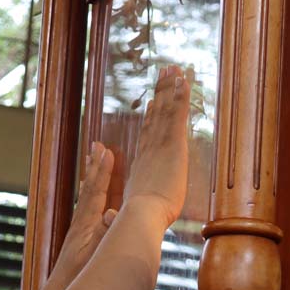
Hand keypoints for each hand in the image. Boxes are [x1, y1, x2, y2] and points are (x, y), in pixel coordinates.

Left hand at [46, 141, 116, 289]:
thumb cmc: (78, 283)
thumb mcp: (95, 259)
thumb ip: (104, 236)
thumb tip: (111, 212)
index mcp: (86, 227)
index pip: (97, 193)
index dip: (103, 172)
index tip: (108, 150)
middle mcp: (80, 226)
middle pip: (89, 190)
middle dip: (95, 168)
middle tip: (97, 146)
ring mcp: (77, 234)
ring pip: (86, 199)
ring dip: (92, 179)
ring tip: (93, 163)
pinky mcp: (77, 243)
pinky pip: (86, 211)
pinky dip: (90, 198)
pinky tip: (90, 197)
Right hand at [122, 64, 190, 226]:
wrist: (140, 215)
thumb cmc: (135, 221)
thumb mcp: (130, 214)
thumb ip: (120, 213)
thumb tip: (106, 219)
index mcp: (142, 166)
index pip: (147, 138)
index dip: (151, 119)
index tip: (153, 104)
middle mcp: (149, 150)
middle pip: (156, 117)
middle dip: (161, 95)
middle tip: (164, 75)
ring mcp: (160, 145)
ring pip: (166, 111)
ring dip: (170, 88)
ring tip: (174, 68)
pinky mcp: (173, 144)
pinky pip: (177, 114)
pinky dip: (180, 96)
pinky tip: (183, 80)